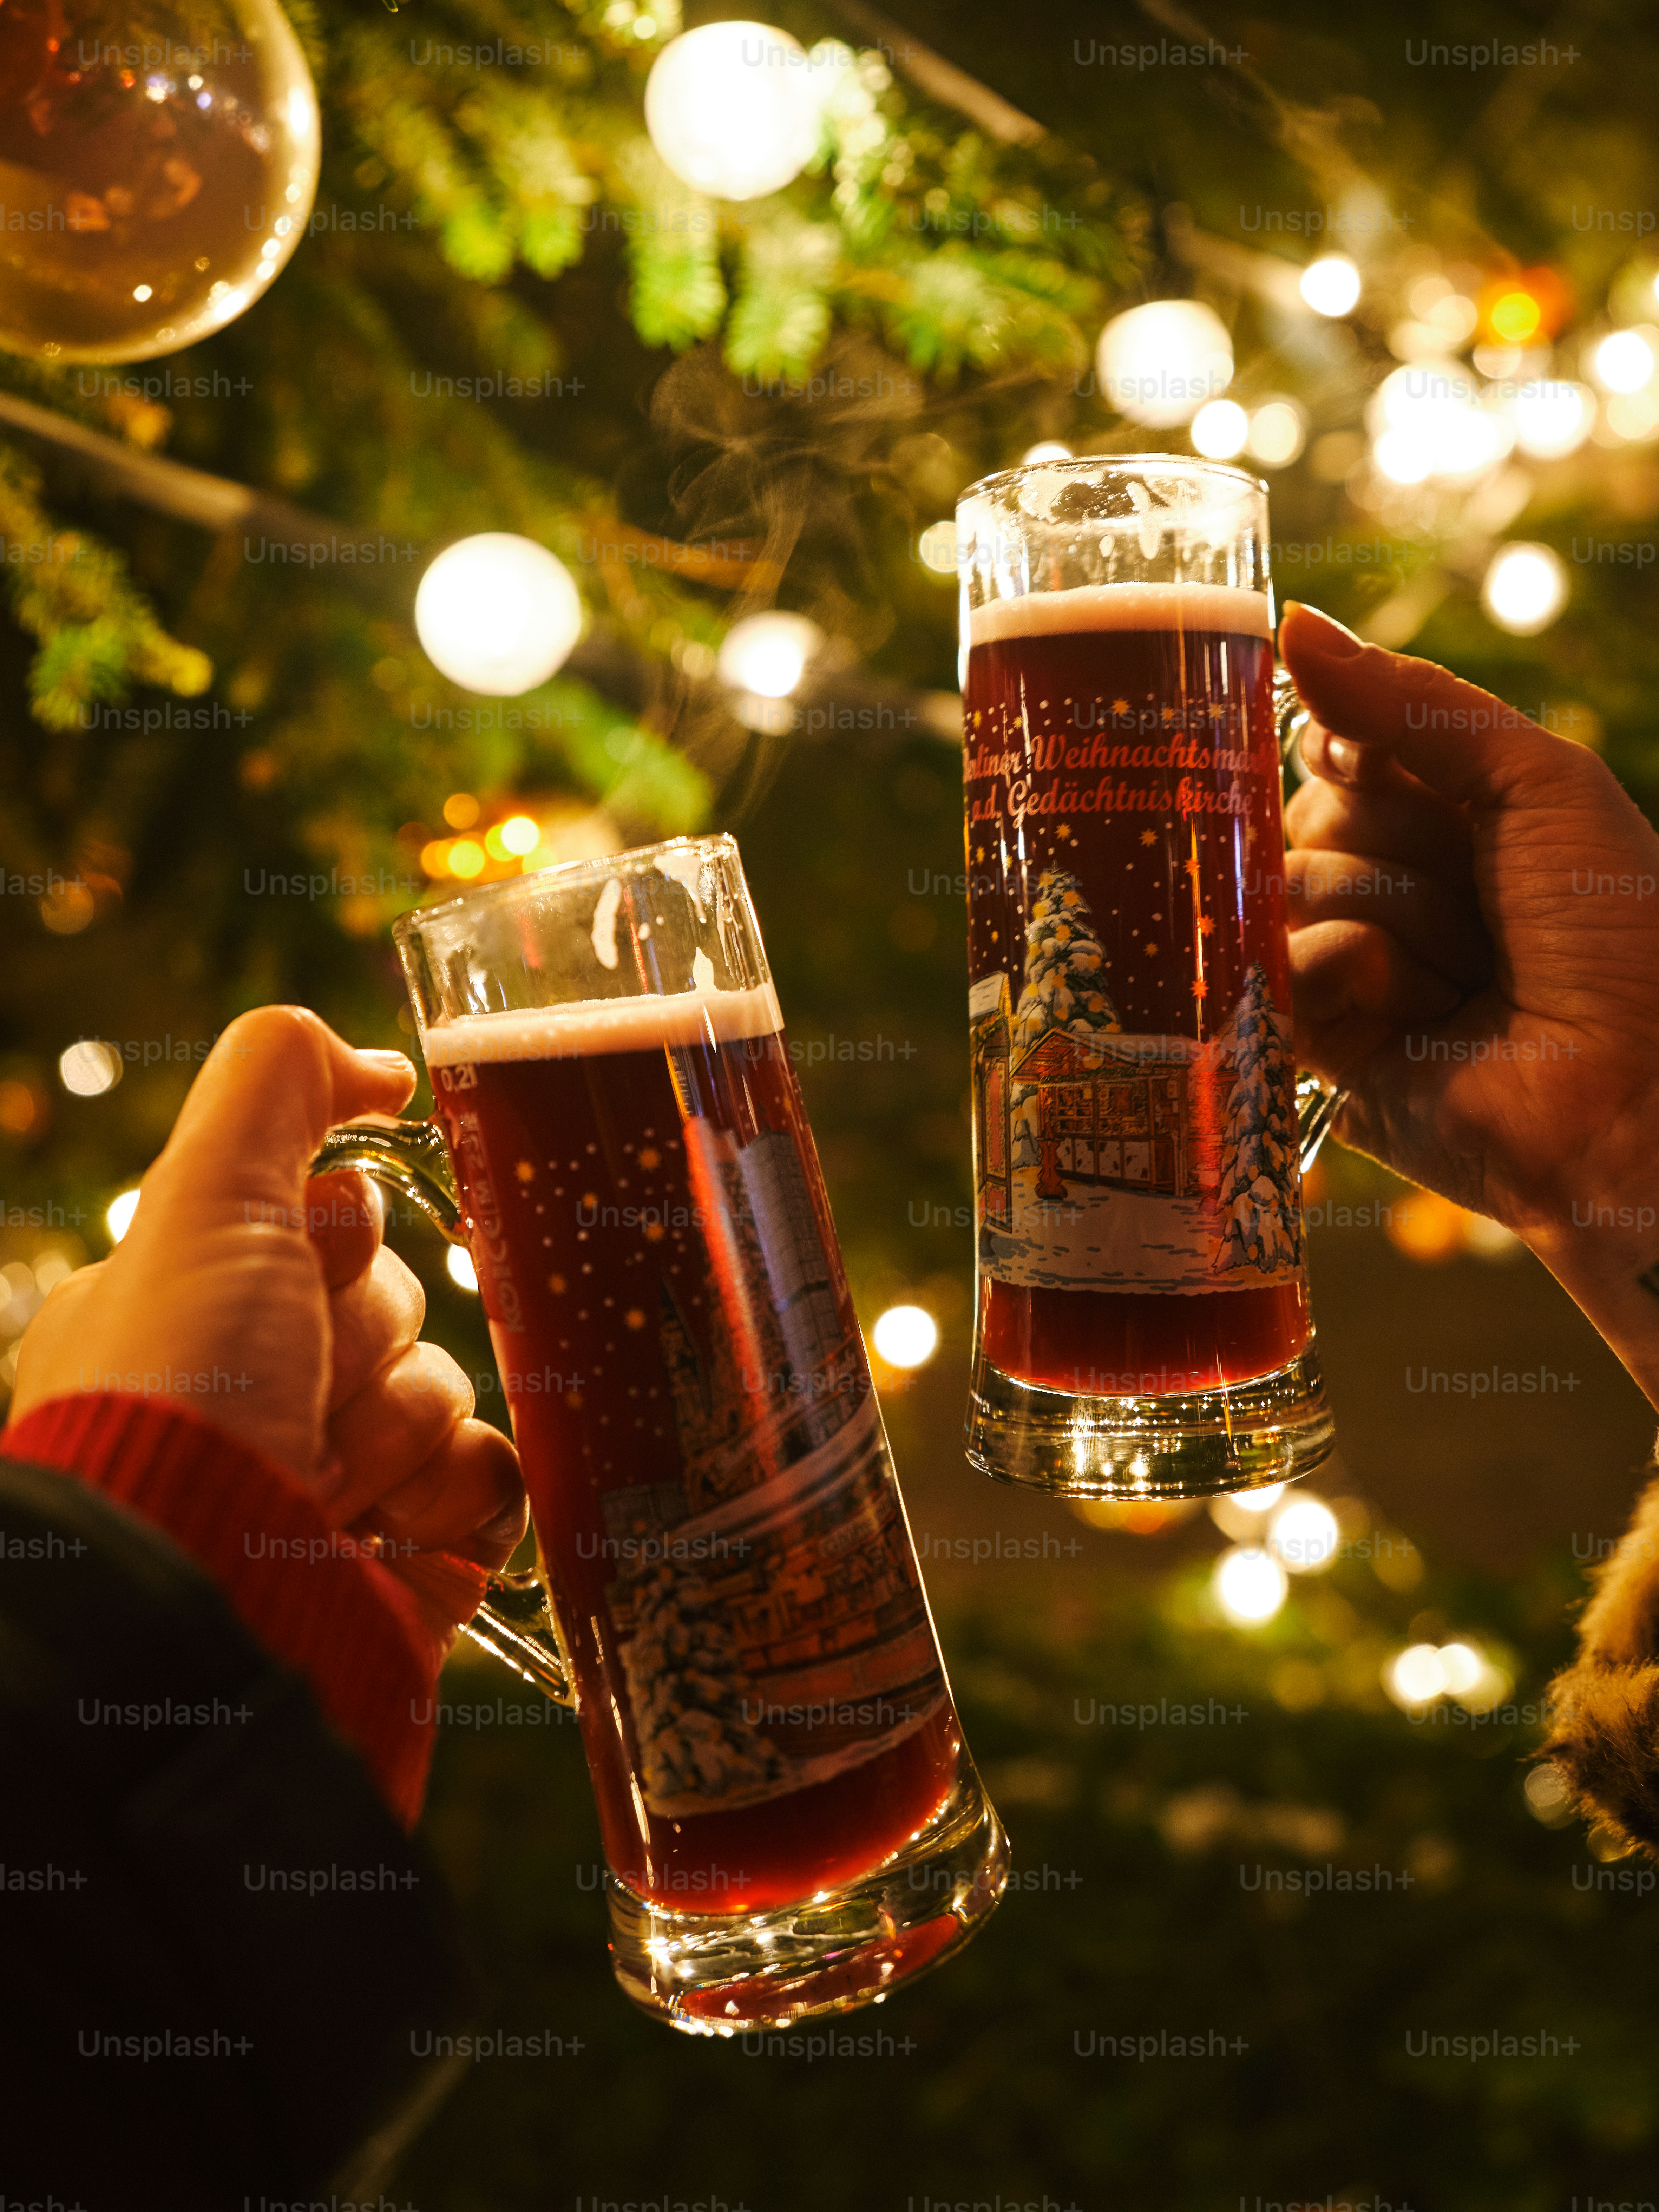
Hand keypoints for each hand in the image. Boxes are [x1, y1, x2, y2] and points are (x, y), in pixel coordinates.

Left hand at [10, 1006, 526, 1647]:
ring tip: (331, 1492)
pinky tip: (396, 1533)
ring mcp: (344, 1484)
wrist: (201, 1609)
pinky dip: (457, 1504)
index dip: (340, 1241)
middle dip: (366, 1348)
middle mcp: (267, 1393)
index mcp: (207, 1309)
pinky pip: (496, 1487)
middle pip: (403, 1308)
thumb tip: (379, 1067)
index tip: (305, 1267)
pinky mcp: (413, 1559)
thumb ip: (276, 1082)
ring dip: (402, 1437)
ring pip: (451, 1397)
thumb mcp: (205, 1199)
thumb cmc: (182, 1394)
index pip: (341, 1226)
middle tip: (301, 1398)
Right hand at [1279, 600, 1658, 1404]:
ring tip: (1467, 974)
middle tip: (1478, 897)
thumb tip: (1292, 624)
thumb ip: (1409, 704)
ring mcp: (1346, 963)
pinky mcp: (1318, 1040)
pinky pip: (1279, 968)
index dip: (1347, 751)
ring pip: (1290, 886)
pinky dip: (1347, 973)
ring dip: (1394, 917)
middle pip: (1306, 812)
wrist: (1631, 1089)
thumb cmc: (1615, 931)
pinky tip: (1411, 1011)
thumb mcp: (1535, 781)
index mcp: (1443, 816)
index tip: (1371, 763)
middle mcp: (1384, 882)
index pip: (1334, 749)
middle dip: (1394, 841)